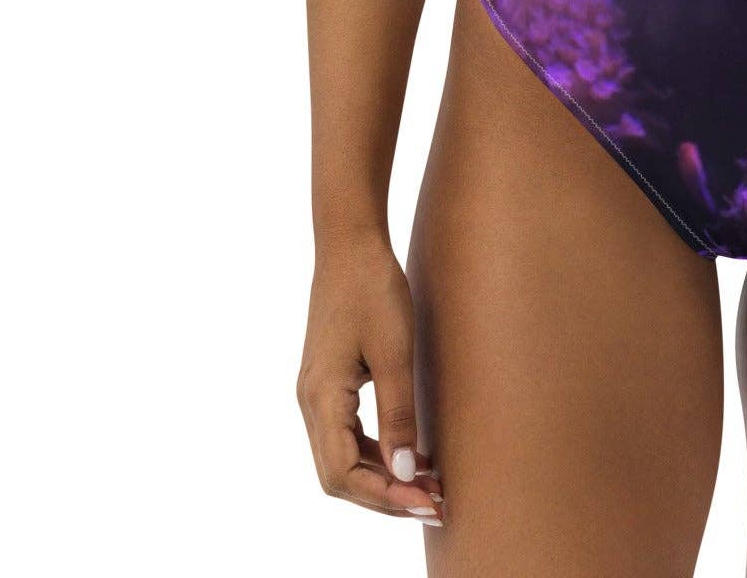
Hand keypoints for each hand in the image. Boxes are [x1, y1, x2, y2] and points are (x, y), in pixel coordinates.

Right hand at [295, 232, 444, 524]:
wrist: (351, 243)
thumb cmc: (373, 288)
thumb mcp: (394, 351)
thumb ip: (399, 414)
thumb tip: (405, 475)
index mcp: (321, 397)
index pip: (342, 474)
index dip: (383, 497)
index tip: (426, 504)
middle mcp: (311, 402)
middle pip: (339, 475)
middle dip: (385, 496)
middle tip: (435, 503)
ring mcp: (316, 394)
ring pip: (342, 459)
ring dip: (382, 477)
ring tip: (431, 485)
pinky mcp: (329, 383)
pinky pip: (346, 435)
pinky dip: (376, 453)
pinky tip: (411, 454)